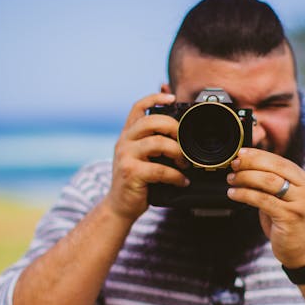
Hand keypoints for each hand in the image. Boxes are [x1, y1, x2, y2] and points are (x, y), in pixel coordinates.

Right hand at [104, 93, 188, 222]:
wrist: (120, 207)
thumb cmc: (136, 182)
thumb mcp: (140, 157)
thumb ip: (152, 143)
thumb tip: (178, 132)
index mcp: (128, 135)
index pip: (138, 107)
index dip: (155, 98)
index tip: (172, 97)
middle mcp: (124, 142)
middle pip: (151, 121)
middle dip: (173, 128)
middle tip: (184, 142)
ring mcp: (126, 157)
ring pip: (157, 143)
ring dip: (177, 152)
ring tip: (185, 164)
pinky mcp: (131, 173)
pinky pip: (160, 169)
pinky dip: (176, 176)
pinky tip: (182, 181)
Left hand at [226, 148, 304, 266]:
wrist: (301, 252)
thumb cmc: (288, 224)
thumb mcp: (284, 199)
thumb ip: (273, 183)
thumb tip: (246, 165)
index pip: (281, 161)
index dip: (259, 155)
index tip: (241, 153)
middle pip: (275, 167)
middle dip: (251, 163)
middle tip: (234, 164)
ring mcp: (301, 203)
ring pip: (268, 182)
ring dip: (245, 178)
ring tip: (231, 179)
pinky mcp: (290, 217)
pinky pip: (262, 200)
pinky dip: (245, 194)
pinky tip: (234, 194)